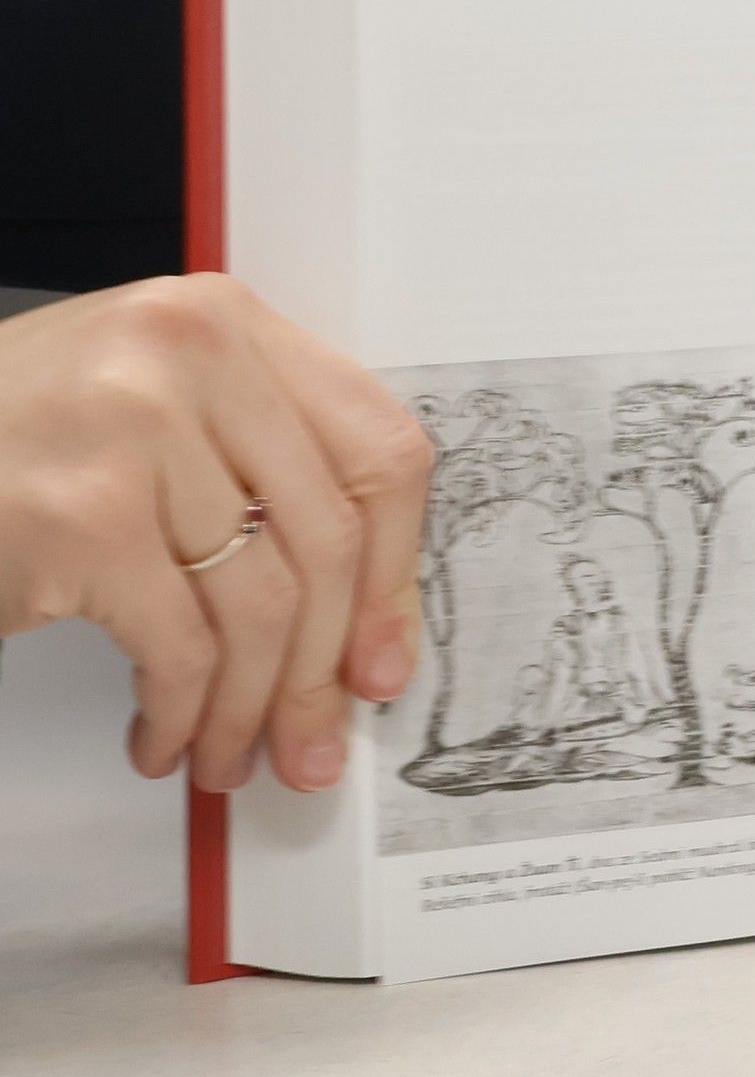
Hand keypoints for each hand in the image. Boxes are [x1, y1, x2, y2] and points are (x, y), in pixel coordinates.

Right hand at [0, 275, 433, 792]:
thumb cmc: (7, 444)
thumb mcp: (154, 414)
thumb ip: (263, 476)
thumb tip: (367, 623)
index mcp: (227, 323)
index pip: (378, 451)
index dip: (394, 570)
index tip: (383, 652)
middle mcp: (190, 356)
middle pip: (328, 539)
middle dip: (324, 667)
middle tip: (314, 738)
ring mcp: (134, 428)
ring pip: (261, 604)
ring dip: (250, 707)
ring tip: (229, 753)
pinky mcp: (83, 515)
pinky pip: (182, 646)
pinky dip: (184, 713)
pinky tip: (166, 736)